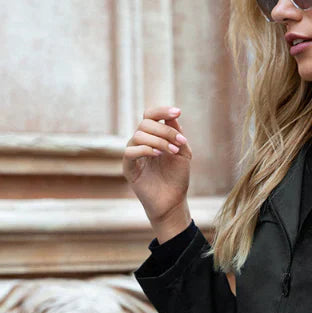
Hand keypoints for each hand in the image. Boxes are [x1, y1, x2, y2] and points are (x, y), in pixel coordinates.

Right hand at [123, 105, 192, 235]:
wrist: (173, 201)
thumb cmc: (177, 178)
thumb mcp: (183, 153)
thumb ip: (177, 134)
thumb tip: (173, 116)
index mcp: (153, 137)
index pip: (150, 116)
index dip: (162, 111)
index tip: (177, 112)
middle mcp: (141, 143)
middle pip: (145, 123)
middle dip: (165, 130)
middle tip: (179, 141)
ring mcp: (134, 154)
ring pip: (138, 135)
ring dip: (159, 140)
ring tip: (172, 151)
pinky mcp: (129, 167)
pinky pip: (130, 151)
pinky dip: (145, 149)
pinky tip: (159, 155)